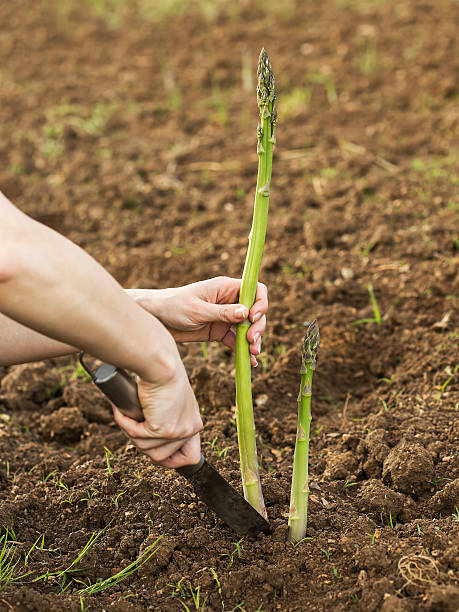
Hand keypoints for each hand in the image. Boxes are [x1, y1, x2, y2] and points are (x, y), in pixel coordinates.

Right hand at [112, 361, 202, 468]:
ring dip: (132, 433)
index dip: (170, 459)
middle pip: (162, 457)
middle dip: (143, 444)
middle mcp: (190, 430)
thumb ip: (165, 416)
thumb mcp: (169, 399)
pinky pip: (137, 436)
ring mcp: (177, 432)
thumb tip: (145, 430)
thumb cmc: (162, 373)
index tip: (153, 447)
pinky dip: (125, 424)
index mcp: (194, 423)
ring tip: (126, 414)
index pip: (189, 457)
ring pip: (146, 450)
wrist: (161, 364)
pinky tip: (122, 410)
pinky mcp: (163, 430)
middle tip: (132, 425)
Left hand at [128, 277, 267, 366]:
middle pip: (255, 311)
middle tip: (252, 341)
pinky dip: (243, 350)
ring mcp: (225, 317)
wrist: (155, 320)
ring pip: (248, 327)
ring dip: (254, 340)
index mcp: (225, 288)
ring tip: (253, 353)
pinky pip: (236, 340)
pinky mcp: (219, 331)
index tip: (253, 318)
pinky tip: (250, 362)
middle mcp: (229, 301)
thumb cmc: (172, 307)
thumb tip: (246, 313)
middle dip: (258, 326)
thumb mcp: (196, 310)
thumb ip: (221, 313)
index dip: (260, 303)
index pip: (255, 290)